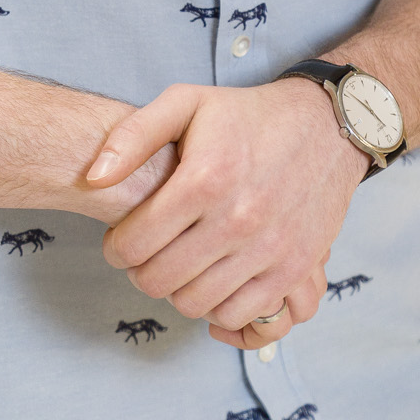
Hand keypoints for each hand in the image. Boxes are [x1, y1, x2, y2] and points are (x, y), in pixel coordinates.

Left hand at [85, 78, 367, 347]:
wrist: (326, 126)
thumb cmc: (247, 115)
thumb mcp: (186, 103)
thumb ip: (133, 137)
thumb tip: (93, 178)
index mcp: (205, 179)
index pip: (134, 244)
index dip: (115, 248)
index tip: (120, 240)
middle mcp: (239, 220)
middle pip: (161, 281)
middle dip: (140, 272)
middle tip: (144, 256)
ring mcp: (271, 249)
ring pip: (198, 305)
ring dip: (178, 292)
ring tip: (177, 266)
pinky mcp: (296, 269)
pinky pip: (243, 315)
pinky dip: (220, 309)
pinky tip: (211, 283)